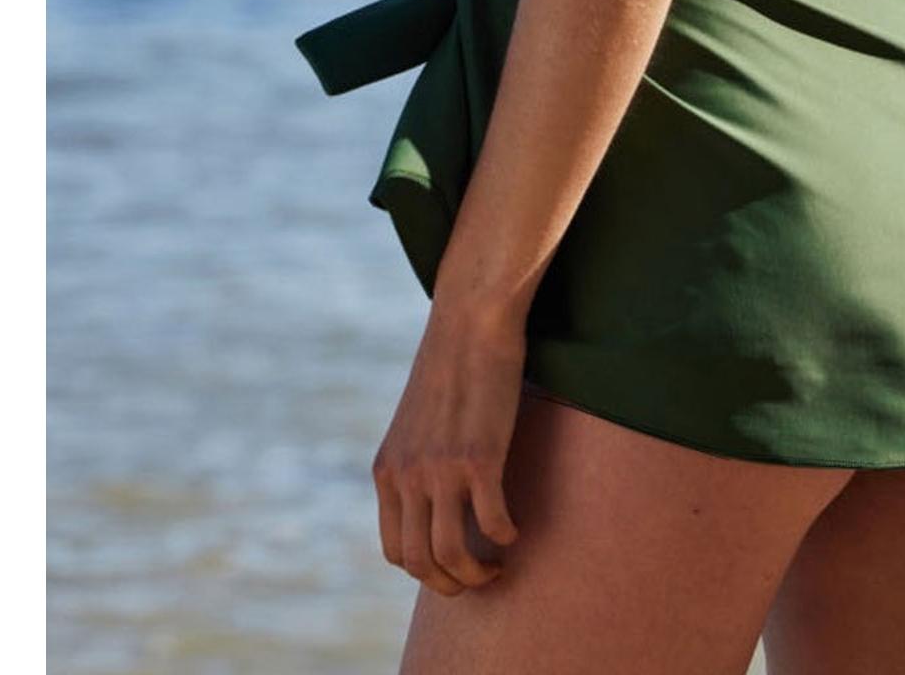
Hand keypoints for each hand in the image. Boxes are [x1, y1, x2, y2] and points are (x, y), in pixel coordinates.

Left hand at [371, 297, 525, 596]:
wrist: (470, 320)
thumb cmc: (451, 363)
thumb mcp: (416, 420)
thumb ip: (415, 459)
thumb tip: (432, 495)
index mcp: (387, 469)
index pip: (395, 551)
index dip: (425, 570)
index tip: (454, 563)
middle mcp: (408, 475)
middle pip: (421, 563)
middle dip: (452, 583)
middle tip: (481, 578)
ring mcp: (442, 469)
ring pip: (452, 554)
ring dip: (479, 572)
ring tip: (499, 565)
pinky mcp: (480, 457)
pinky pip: (492, 522)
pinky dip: (506, 536)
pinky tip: (516, 528)